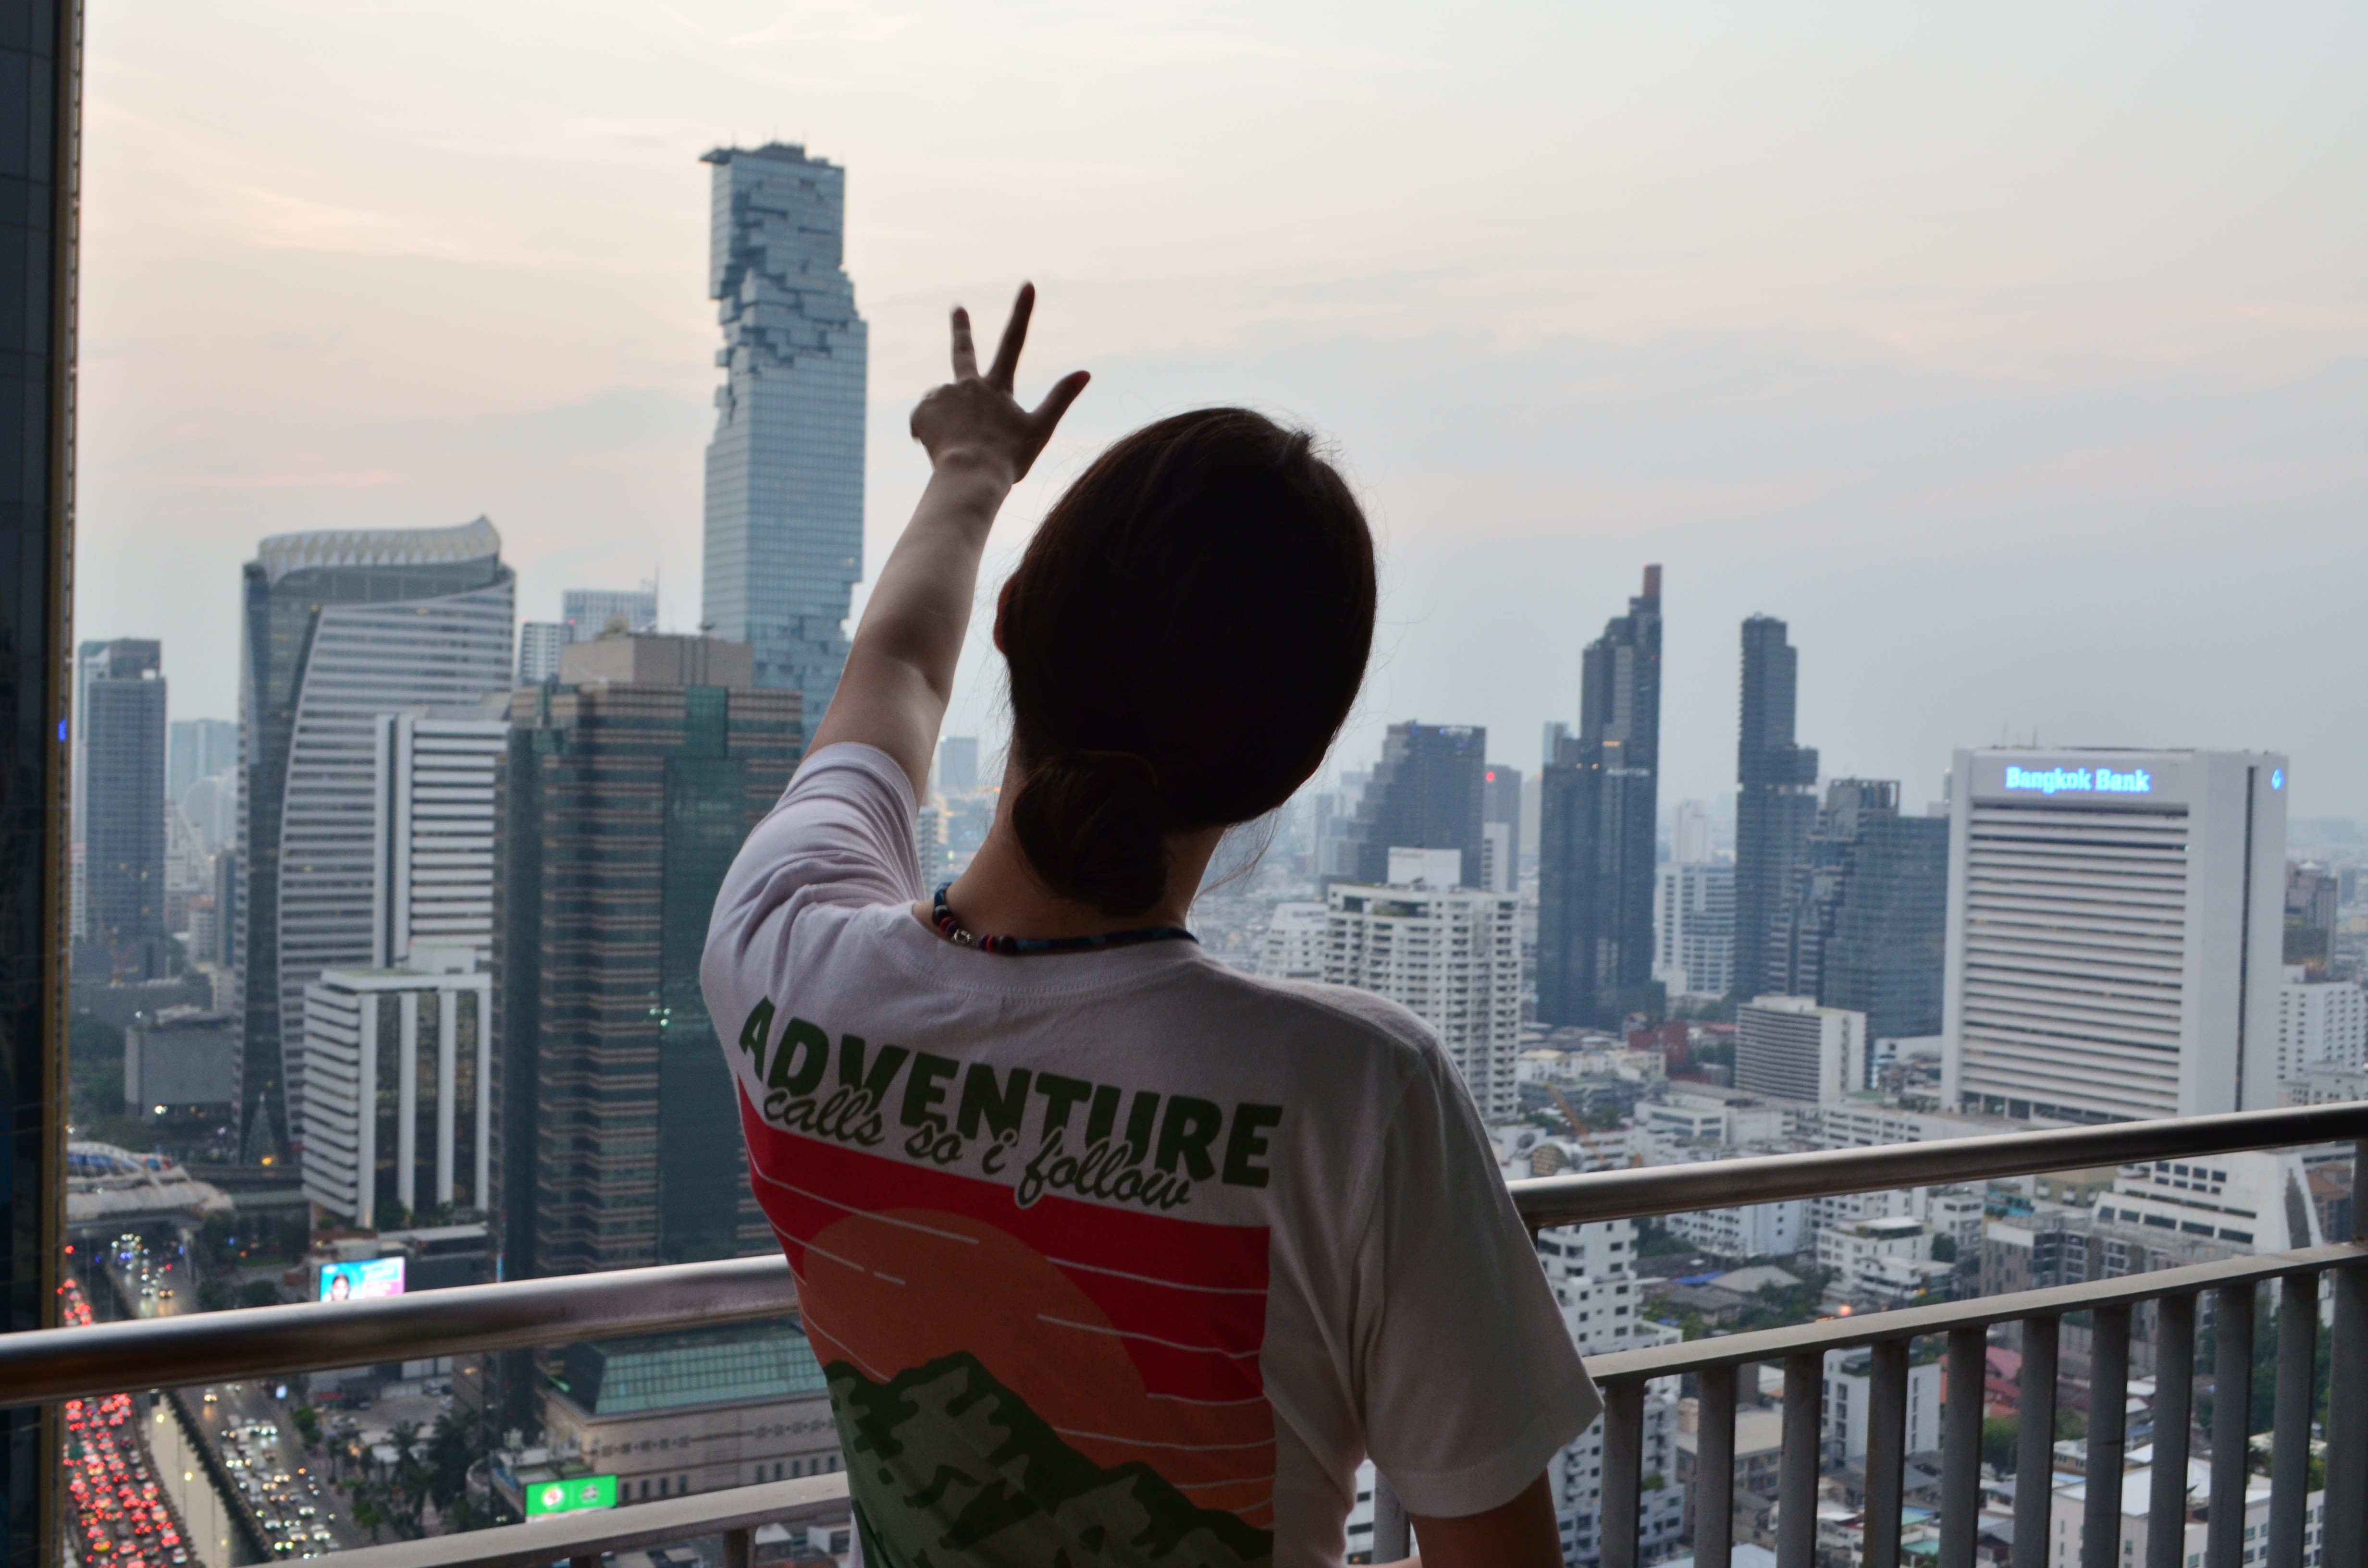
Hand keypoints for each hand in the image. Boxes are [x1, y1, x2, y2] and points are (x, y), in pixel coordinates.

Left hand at [909, 283, 1089, 484]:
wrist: (969, 476)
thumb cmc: (1008, 459)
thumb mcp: (1039, 430)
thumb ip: (1060, 399)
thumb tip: (1086, 372)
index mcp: (997, 386)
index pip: (1014, 342)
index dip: (1022, 312)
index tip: (1027, 285)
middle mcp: (967, 384)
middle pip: (963, 351)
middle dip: (962, 328)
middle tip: (958, 308)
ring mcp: (942, 396)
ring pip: (945, 403)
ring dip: (950, 420)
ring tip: (960, 447)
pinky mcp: (921, 412)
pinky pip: (924, 420)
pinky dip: (929, 433)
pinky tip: (940, 449)